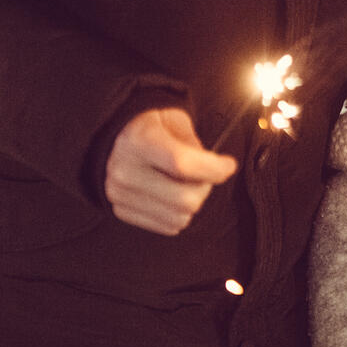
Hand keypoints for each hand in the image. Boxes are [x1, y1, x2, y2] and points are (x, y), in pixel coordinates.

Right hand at [103, 108, 235, 235]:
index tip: (229, 165)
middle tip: (205, 174)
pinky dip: (178, 214)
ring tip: (186, 183)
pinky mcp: (121, 210)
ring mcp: (119, 193)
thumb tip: (217, 171)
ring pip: (179, 218)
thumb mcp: (176, 120)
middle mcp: (124, 170)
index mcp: (139, 140)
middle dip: (205, 188)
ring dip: (192, 203)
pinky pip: (167, 226)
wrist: (117, 136)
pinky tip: (172, 195)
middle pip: (184, 200)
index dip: (214, 169)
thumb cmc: (153, 125)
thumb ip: (195, 146)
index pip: (183, 164)